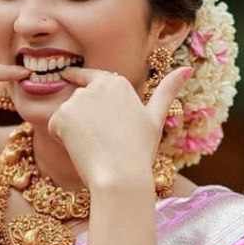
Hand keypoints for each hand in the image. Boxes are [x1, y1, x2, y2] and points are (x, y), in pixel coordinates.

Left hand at [46, 64, 192, 188]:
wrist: (121, 176)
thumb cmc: (140, 151)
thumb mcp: (155, 119)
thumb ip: (167, 91)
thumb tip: (188, 68)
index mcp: (117, 82)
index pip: (91, 78)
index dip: (84, 87)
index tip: (78, 91)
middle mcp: (97, 85)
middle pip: (79, 102)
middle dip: (85, 121)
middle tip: (104, 141)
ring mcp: (78, 99)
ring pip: (67, 115)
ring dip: (74, 130)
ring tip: (96, 145)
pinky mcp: (62, 115)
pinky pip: (55, 127)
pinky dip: (63, 140)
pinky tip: (82, 149)